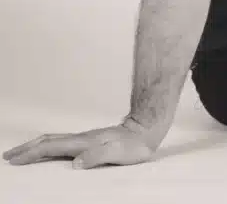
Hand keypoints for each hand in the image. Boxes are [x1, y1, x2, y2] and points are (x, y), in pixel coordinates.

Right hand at [3, 118, 157, 168]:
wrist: (146, 129)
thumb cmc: (135, 145)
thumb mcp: (118, 153)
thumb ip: (97, 156)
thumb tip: (75, 163)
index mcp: (83, 142)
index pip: (51, 147)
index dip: (31, 154)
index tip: (14, 160)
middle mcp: (81, 138)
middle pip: (47, 141)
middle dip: (26, 149)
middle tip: (8, 156)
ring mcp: (84, 138)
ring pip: (53, 140)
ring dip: (34, 146)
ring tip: (21, 153)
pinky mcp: (89, 141)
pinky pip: (61, 143)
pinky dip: (47, 146)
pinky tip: (47, 151)